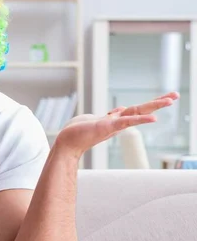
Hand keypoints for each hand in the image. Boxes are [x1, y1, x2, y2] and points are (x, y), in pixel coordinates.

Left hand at [54, 91, 179, 158]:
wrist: (66, 144)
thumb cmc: (77, 132)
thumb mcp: (95, 119)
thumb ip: (109, 115)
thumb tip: (121, 109)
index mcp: (114, 120)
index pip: (135, 110)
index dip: (149, 105)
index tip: (165, 99)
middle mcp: (116, 122)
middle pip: (140, 110)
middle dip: (157, 103)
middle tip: (175, 96)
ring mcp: (112, 125)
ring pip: (136, 113)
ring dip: (154, 106)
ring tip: (171, 100)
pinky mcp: (106, 127)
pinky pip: (126, 122)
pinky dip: (139, 119)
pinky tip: (154, 118)